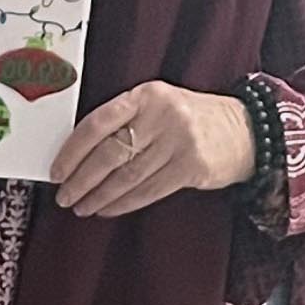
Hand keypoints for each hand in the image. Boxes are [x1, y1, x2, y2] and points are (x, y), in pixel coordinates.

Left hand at [50, 82, 255, 217]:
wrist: (247, 131)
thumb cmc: (189, 120)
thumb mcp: (158, 106)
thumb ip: (124, 121)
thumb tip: (77, 155)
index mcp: (146, 95)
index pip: (97, 123)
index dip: (72, 150)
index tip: (56, 170)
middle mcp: (162, 115)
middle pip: (109, 153)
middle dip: (81, 179)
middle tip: (64, 195)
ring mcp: (179, 141)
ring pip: (127, 176)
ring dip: (99, 196)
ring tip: (81, 206)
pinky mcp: (192, 167)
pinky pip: (148, 190)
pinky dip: (123, 203)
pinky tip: (107, 209)